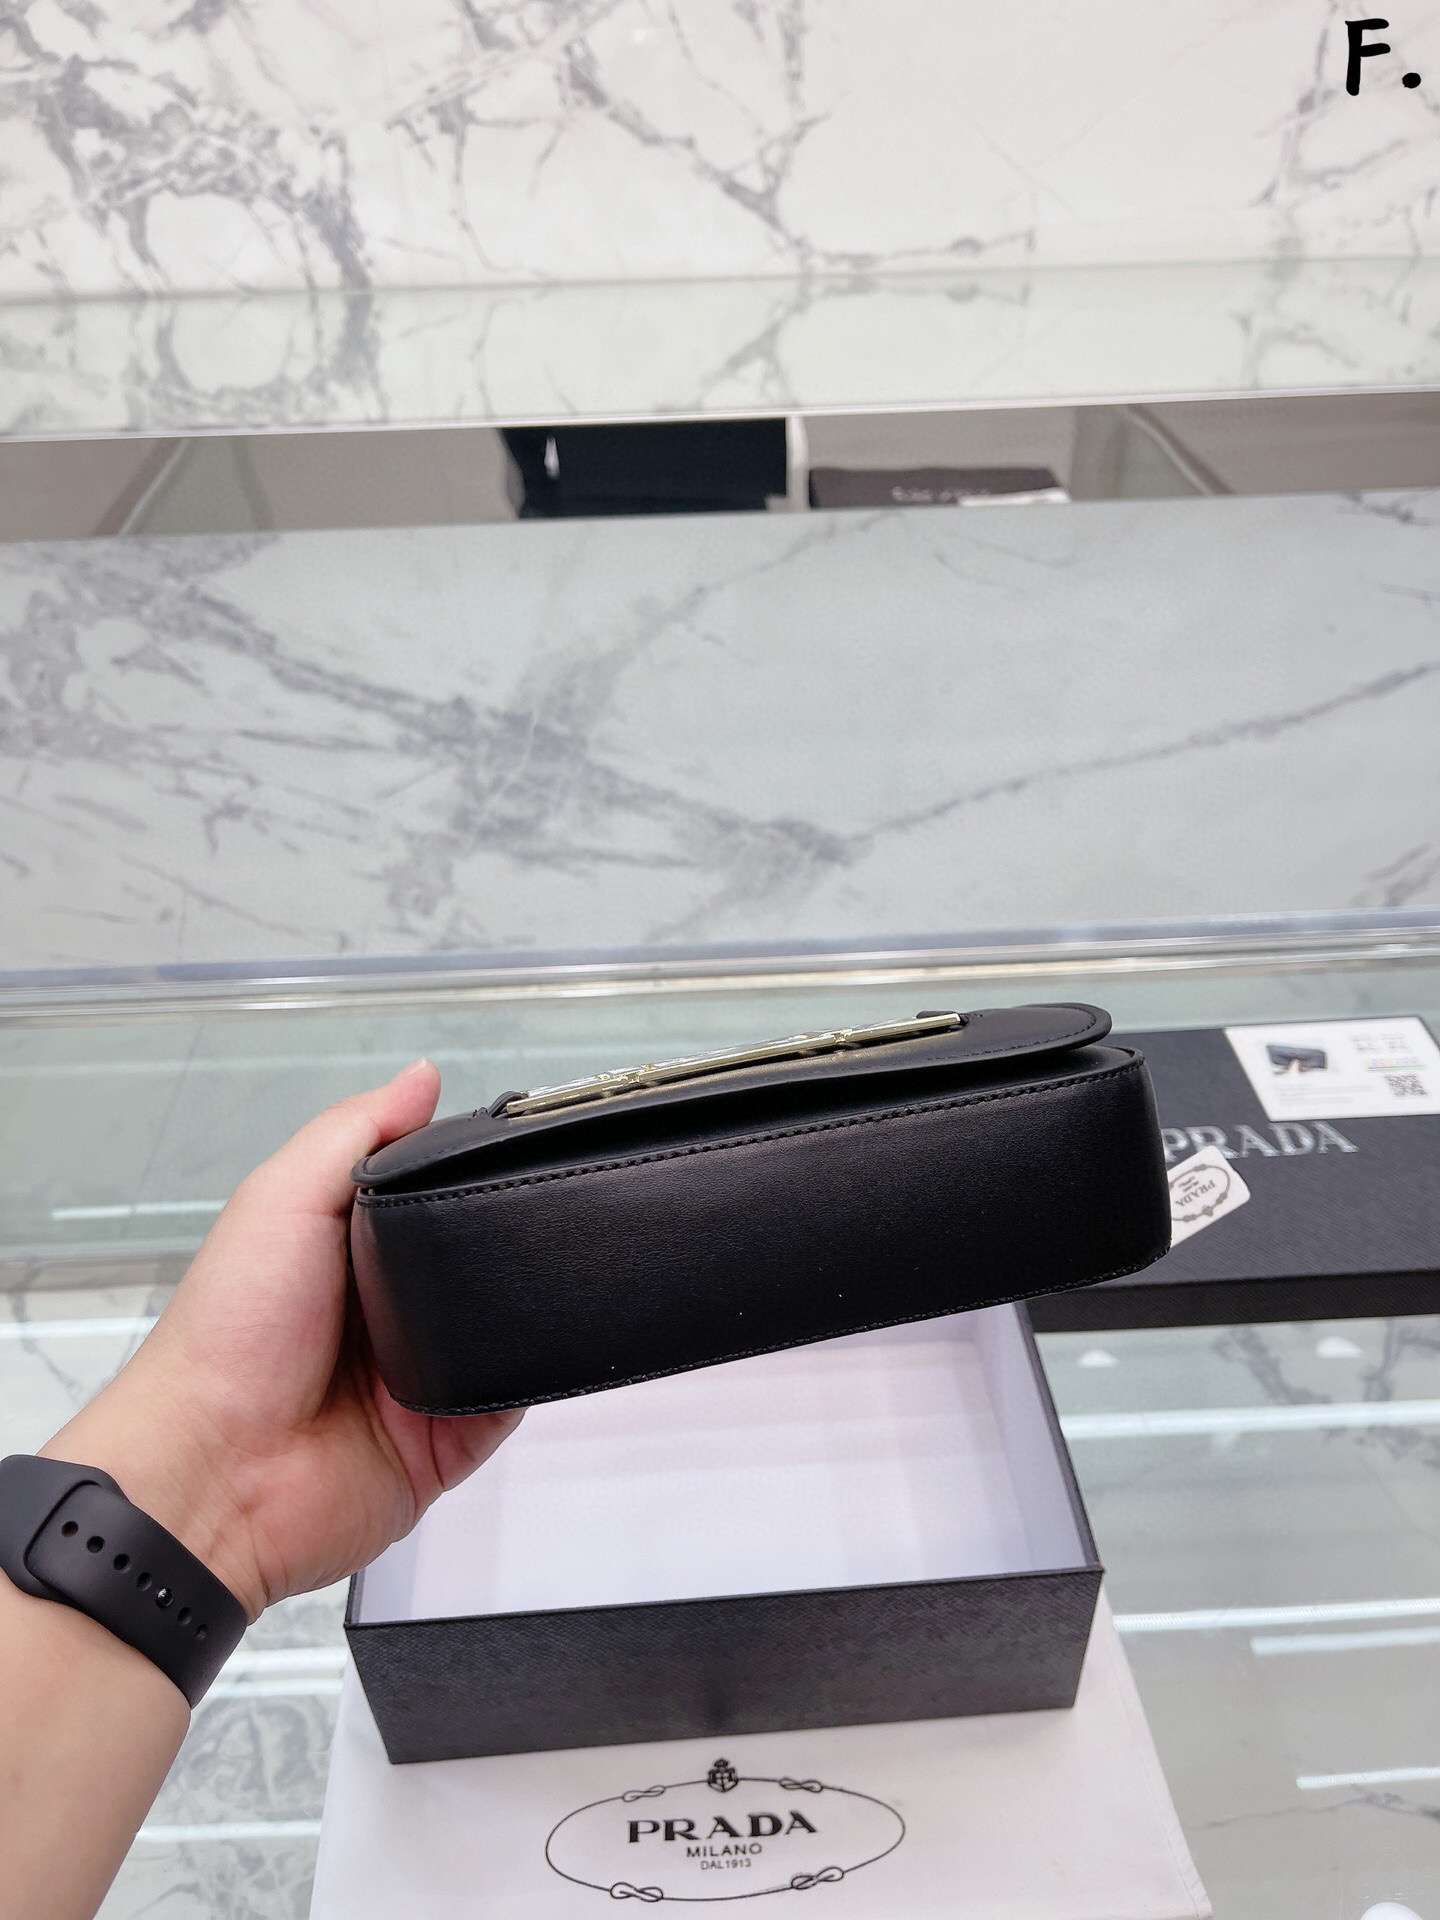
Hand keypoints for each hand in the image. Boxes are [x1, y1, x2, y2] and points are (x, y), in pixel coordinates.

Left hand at [41, 1061, 520, 1619]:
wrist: (218, 1472)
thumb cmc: (230, 1333)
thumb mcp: (282, 1200)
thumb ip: (355, 1134)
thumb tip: (424, 1075)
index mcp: (346, 1248)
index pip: (428, 1192)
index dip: (466, 1164)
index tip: (520, 1132)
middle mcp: (388, 1310)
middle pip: (475, 1257)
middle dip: (505, 1234)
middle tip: (552, 1196)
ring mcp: (423, 1375)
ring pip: (504, 1324)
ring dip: (526, 1302)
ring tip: (556, 1264)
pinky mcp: (451, 1439)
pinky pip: (513, 1396)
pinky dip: (529, 1373)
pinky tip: (540, 1342)